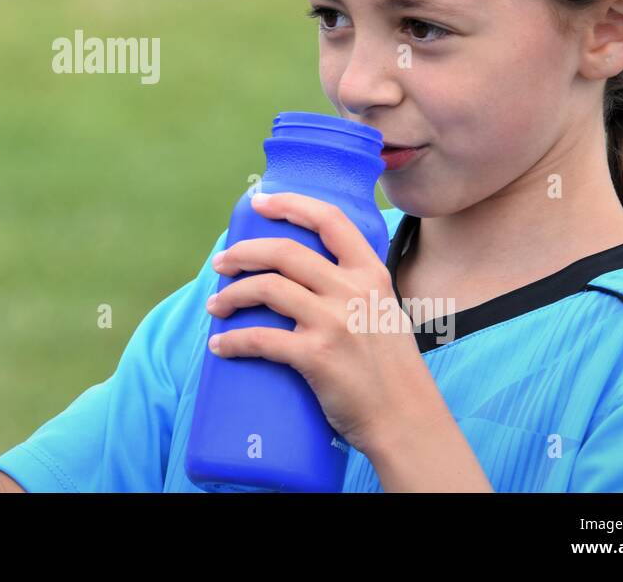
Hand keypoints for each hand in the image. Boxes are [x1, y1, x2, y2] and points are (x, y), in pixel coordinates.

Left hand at [204, 191, 428, 457]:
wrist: (408, 422)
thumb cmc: (392, 371)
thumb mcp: (385, 312)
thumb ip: (355, 290)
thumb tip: (310, 276)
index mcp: (371, 274)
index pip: (329, 220)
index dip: (290, 203)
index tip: (259, 202)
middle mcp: (353, 291)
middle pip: (284, 251)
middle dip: (242, 252)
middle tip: (220, 263)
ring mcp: (334, 322)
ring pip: (266, 288)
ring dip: (231, 295)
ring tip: (214, 306)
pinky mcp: (316, 356)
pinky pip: (260, 339)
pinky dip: (232, 341)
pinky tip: (220, 346)